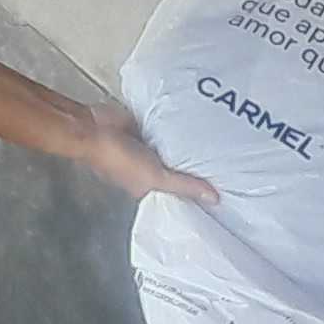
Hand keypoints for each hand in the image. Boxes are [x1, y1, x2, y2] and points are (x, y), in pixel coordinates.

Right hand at [68, 104, 219, 207]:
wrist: (93, 128)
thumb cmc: (117, 159)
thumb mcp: (155, 177)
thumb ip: (184, 185)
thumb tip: (215, 199)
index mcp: (147, 187)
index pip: (177, 192)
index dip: (196, 190)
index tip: (222, 187)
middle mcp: (148, 169)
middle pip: (177, 169)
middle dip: (196, 166)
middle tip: (229, 162)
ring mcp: (147, 148)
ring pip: (174, 149)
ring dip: (189, 145)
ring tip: (221, 141)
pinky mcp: (145, 127)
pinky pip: (167, 129)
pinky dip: (179, 127)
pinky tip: (198, 124)